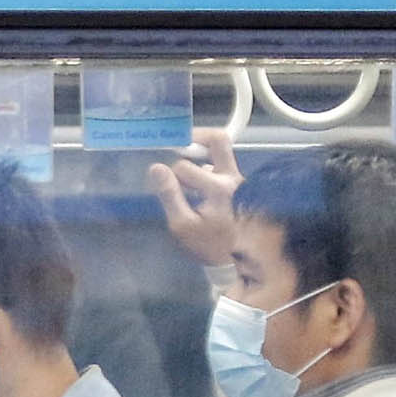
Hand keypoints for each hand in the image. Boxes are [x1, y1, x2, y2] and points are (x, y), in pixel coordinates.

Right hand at [146, 128, 242, 266]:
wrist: (240, 259)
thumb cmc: (208, 244)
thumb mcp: (182, 225)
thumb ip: (170, 195)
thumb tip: (156, 168)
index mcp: (217, 187)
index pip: (184, 167)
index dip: (169, 175)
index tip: (162, 182)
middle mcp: (232, 176)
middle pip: (218, 140)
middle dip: (196, 137)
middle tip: (178, 143)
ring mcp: (239, 178)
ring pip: (220, 152)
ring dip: (201, 155)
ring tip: (183, 168)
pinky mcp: (240, 184)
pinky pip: (222, 165)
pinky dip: (206, 167)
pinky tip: (195, 183)